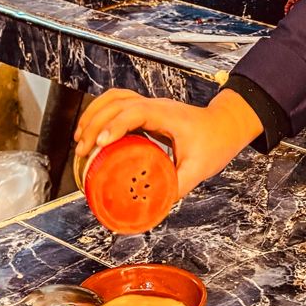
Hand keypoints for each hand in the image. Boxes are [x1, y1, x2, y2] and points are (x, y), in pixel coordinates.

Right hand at [75, 88, 259, 198]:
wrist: (226, 125)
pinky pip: (119, 104)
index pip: (133, 112)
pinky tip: (94, 131)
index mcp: (166, 115)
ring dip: (94, 113)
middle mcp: (155, 106)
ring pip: (114, 98)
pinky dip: (102, 113)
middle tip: (81, 149)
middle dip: (94, 123)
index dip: (114, 126)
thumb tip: (153, 206)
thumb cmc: (215, 142)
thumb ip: (177, 187)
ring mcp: (150, 106)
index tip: (99, 144)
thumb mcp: (198, 169)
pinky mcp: (147, 111)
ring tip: (79, 137)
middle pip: (116, 103)